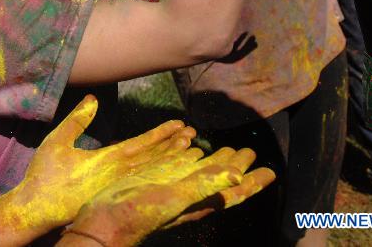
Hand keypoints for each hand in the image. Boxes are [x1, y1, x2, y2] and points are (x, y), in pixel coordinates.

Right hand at [0, 95, 196, 229]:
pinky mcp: (111, 198)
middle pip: (152, 159)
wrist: (37, 210)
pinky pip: (140, 184)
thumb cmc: (45, 175)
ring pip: (149, 172)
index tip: (180, 123)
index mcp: (107, 161)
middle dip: (173, 145)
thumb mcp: (57, 142)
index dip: (162, 133)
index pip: (141, 144)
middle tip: (194, 134)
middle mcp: (117, 176)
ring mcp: (116, 189)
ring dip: (169, 159)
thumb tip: (94, 98)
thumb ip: (76, 120)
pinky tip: (165, 170)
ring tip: (188, 148)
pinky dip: (156, 174)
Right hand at [64, 148, 273, 245]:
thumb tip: (237, 174)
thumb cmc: (135, 216)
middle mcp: (186, 195)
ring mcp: (167, 189)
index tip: (270, 170)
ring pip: (197, 173)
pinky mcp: (150, 182)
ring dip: (212, 161)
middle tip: (249, 151)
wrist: (101, 223)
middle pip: (217, 180)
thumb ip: (203, 186)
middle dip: (234, 166)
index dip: (253, 182)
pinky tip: (184, 148)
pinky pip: (175, 166)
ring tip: (223, 148)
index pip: (232, 192)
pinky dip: (184, 156)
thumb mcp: (172, 199)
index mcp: (197, 202)